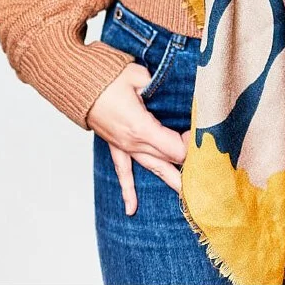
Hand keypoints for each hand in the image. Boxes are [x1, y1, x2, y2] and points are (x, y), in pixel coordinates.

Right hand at [86, 62, 190, 214]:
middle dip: (188, 162)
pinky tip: (131, 209)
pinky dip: (128, 191)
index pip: (174, 148)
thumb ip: (159, 84)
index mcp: (142, 128)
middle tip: (206, 166)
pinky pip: (123, 172)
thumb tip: (175, 86)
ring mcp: (124, 147)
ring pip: (152, 168)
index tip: (198, 133)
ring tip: (188, 196)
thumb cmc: (108, 76)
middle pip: (168, 160)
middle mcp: (134, 143)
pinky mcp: (115, 146)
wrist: (78, 84)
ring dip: (171, 180)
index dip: (190, 145)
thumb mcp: (138, 75)